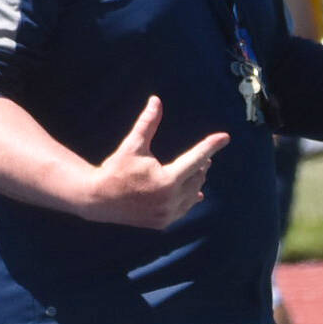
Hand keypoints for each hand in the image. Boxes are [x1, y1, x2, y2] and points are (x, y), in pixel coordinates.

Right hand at [86, 96, 228, 229]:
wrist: (97, 199)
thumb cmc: (115, 169)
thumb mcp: (132, 145)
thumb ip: (147, 124)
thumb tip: (156, 100)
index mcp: (167, 180)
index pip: (197, 159)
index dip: (211, 146)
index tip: (225, 137)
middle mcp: (171, 199)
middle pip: (197, 178)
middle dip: (201, 166)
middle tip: (205, 158)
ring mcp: (168, 213)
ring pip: (193, 194)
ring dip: (196, 182)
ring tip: (198, 171)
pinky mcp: (163, 222)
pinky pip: (184, 209)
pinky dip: (189, 199)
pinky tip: (195, 194)